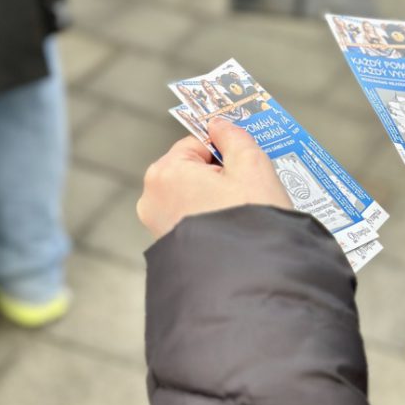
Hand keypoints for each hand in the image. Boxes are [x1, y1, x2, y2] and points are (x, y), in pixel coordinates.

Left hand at [137, 118, 291, 239]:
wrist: (247, 280)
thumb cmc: (248, 220)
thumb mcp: (252, 166)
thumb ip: (234, 137)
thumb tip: (219, 124)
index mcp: (166, 172)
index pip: (197, 144)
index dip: (226, 151)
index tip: (248, 164)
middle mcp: (152, 197)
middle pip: (194, 170)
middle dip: (222, 177)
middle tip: (250, 190)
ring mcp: (157, 225)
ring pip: (194, 196)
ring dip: (218, 199)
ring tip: (244, 212)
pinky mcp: (168, 247)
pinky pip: (193, 220)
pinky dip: (211, 220)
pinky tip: (233, 229)